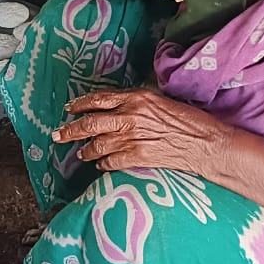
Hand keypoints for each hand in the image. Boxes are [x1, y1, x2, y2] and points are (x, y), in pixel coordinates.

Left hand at [52, 89, 233, 174]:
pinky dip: (102, 164)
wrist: (206, 143)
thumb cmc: (188, 120)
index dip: (80, 104)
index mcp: (136, 97)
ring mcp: (132, 137)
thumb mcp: (159, 101)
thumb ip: (136, 103)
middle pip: (90, 123)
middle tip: (57, 135)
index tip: (69, 109)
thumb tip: (116, 108)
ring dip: (86, 151)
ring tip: (81, 154)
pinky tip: (100, 165)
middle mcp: (130, 116)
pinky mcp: (138, 157)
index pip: (99, 99)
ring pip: (97, 145)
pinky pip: (111, 161)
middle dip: (69, 130)